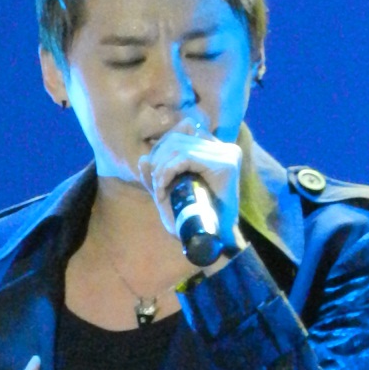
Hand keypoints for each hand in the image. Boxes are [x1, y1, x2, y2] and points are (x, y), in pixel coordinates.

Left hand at [137, 116, 244, 248]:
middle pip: (177, 137)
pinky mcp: (224, 164)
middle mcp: (224, 147)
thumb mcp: (171, 193)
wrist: (215, 239)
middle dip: (158, 160)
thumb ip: (158, 176)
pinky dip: (167, 173)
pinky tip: (162, 192)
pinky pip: (184, 158)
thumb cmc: (194, 218)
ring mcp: (226, 154)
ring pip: (178, 147)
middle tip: (155, 185)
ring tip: (159, 191)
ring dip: (160, 169)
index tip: (156, 174)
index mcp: (215, 149)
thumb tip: (143, 159)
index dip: (162, 149)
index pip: (183, 130)